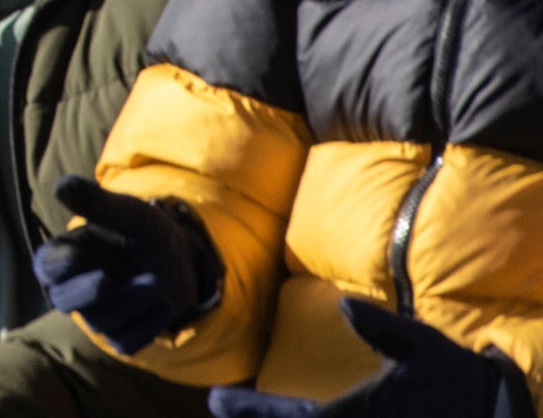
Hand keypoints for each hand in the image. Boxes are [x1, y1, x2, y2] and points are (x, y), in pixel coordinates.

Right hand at [33, 174, 221, 352]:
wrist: (181, 263)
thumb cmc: (145, 232)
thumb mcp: (129, 213)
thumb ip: (97, 202)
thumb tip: (62, 186)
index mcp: (64, 256)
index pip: (46, 267)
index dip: (59, 265)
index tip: (78, 257)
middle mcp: (73, 289)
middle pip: (65, 301)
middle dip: (88, 292)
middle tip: (110, 278)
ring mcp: (97, 316)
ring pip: (102, 322)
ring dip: (133, 302)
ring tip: (156, 283)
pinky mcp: (120, 337)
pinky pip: (127, 341)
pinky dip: (148, 323)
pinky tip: (161, 304)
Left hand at [207, 298, 536, 416]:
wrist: (493, 413)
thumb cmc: (453, 377)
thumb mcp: (421, 345)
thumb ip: (381, 327)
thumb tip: (342, 303)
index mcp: (352, 415)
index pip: (288, 416)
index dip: (248, 410)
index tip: (216, 401)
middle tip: (222, 411)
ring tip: (249, 417)